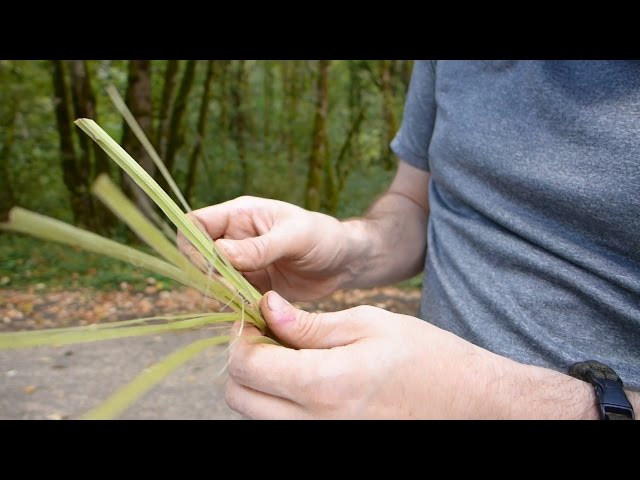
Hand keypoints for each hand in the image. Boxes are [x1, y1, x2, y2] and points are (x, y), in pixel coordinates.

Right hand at [178, 196, 353, 300]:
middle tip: (234, 288)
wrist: (346, 262)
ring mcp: (242, 265)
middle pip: (198, 256)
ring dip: (223, 294)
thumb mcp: (296, 236)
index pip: (196, 224)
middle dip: (209, 275)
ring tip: (249, 300)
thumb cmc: (324, 236)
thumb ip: (259, 247)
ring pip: (212, 281)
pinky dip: (236, 307)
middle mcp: (235, 238)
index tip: (210, 265)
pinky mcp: (251, 287)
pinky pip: (231, 298)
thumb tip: (219, 253)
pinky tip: (254, 311)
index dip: (192, 244)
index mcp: (240, 215)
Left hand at [225, 291, 505, 418]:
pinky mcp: (331, 443)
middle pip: (239, 397)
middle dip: (244, 361)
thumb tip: (266, 308)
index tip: (256, 317)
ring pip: (256, 416)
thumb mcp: (367, 324)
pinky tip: (303, 379)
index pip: (248, 365)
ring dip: (258, 384)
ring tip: (287, 356)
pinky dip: (277, 404)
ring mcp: (323, 438)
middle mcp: (316, 423)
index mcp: (325, 384)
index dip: (242, 336)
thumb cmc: (424, 356)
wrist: (466, 401)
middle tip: (267, 335)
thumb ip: (309, 324)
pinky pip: (282, 426)